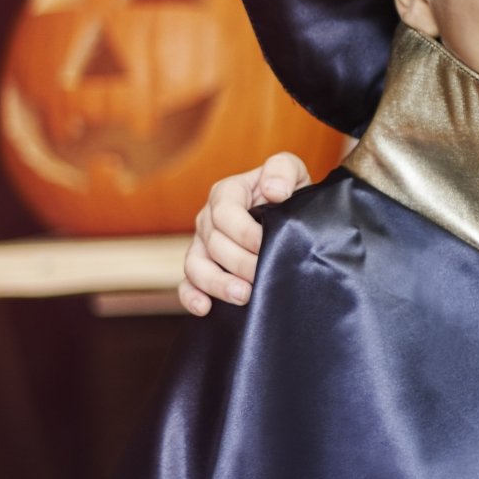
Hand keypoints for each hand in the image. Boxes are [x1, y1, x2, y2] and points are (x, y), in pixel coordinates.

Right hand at [176, 152, 311, 315]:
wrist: (290, 214)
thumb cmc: (288, 191)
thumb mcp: (291, 171)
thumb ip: (282, 170)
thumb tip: (273, 191)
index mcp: (227, 193)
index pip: (225, 213)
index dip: (245, 232)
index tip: (267, 246)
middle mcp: (209, 218)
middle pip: (214, 243)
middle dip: (240, 263)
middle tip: (264, 276)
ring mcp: (202, 245)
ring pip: (196, 266)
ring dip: (217, 283)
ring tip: (243, 295)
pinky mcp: (202, 267)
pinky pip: (187, 284)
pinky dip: (191, 297)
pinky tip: (205, 308)